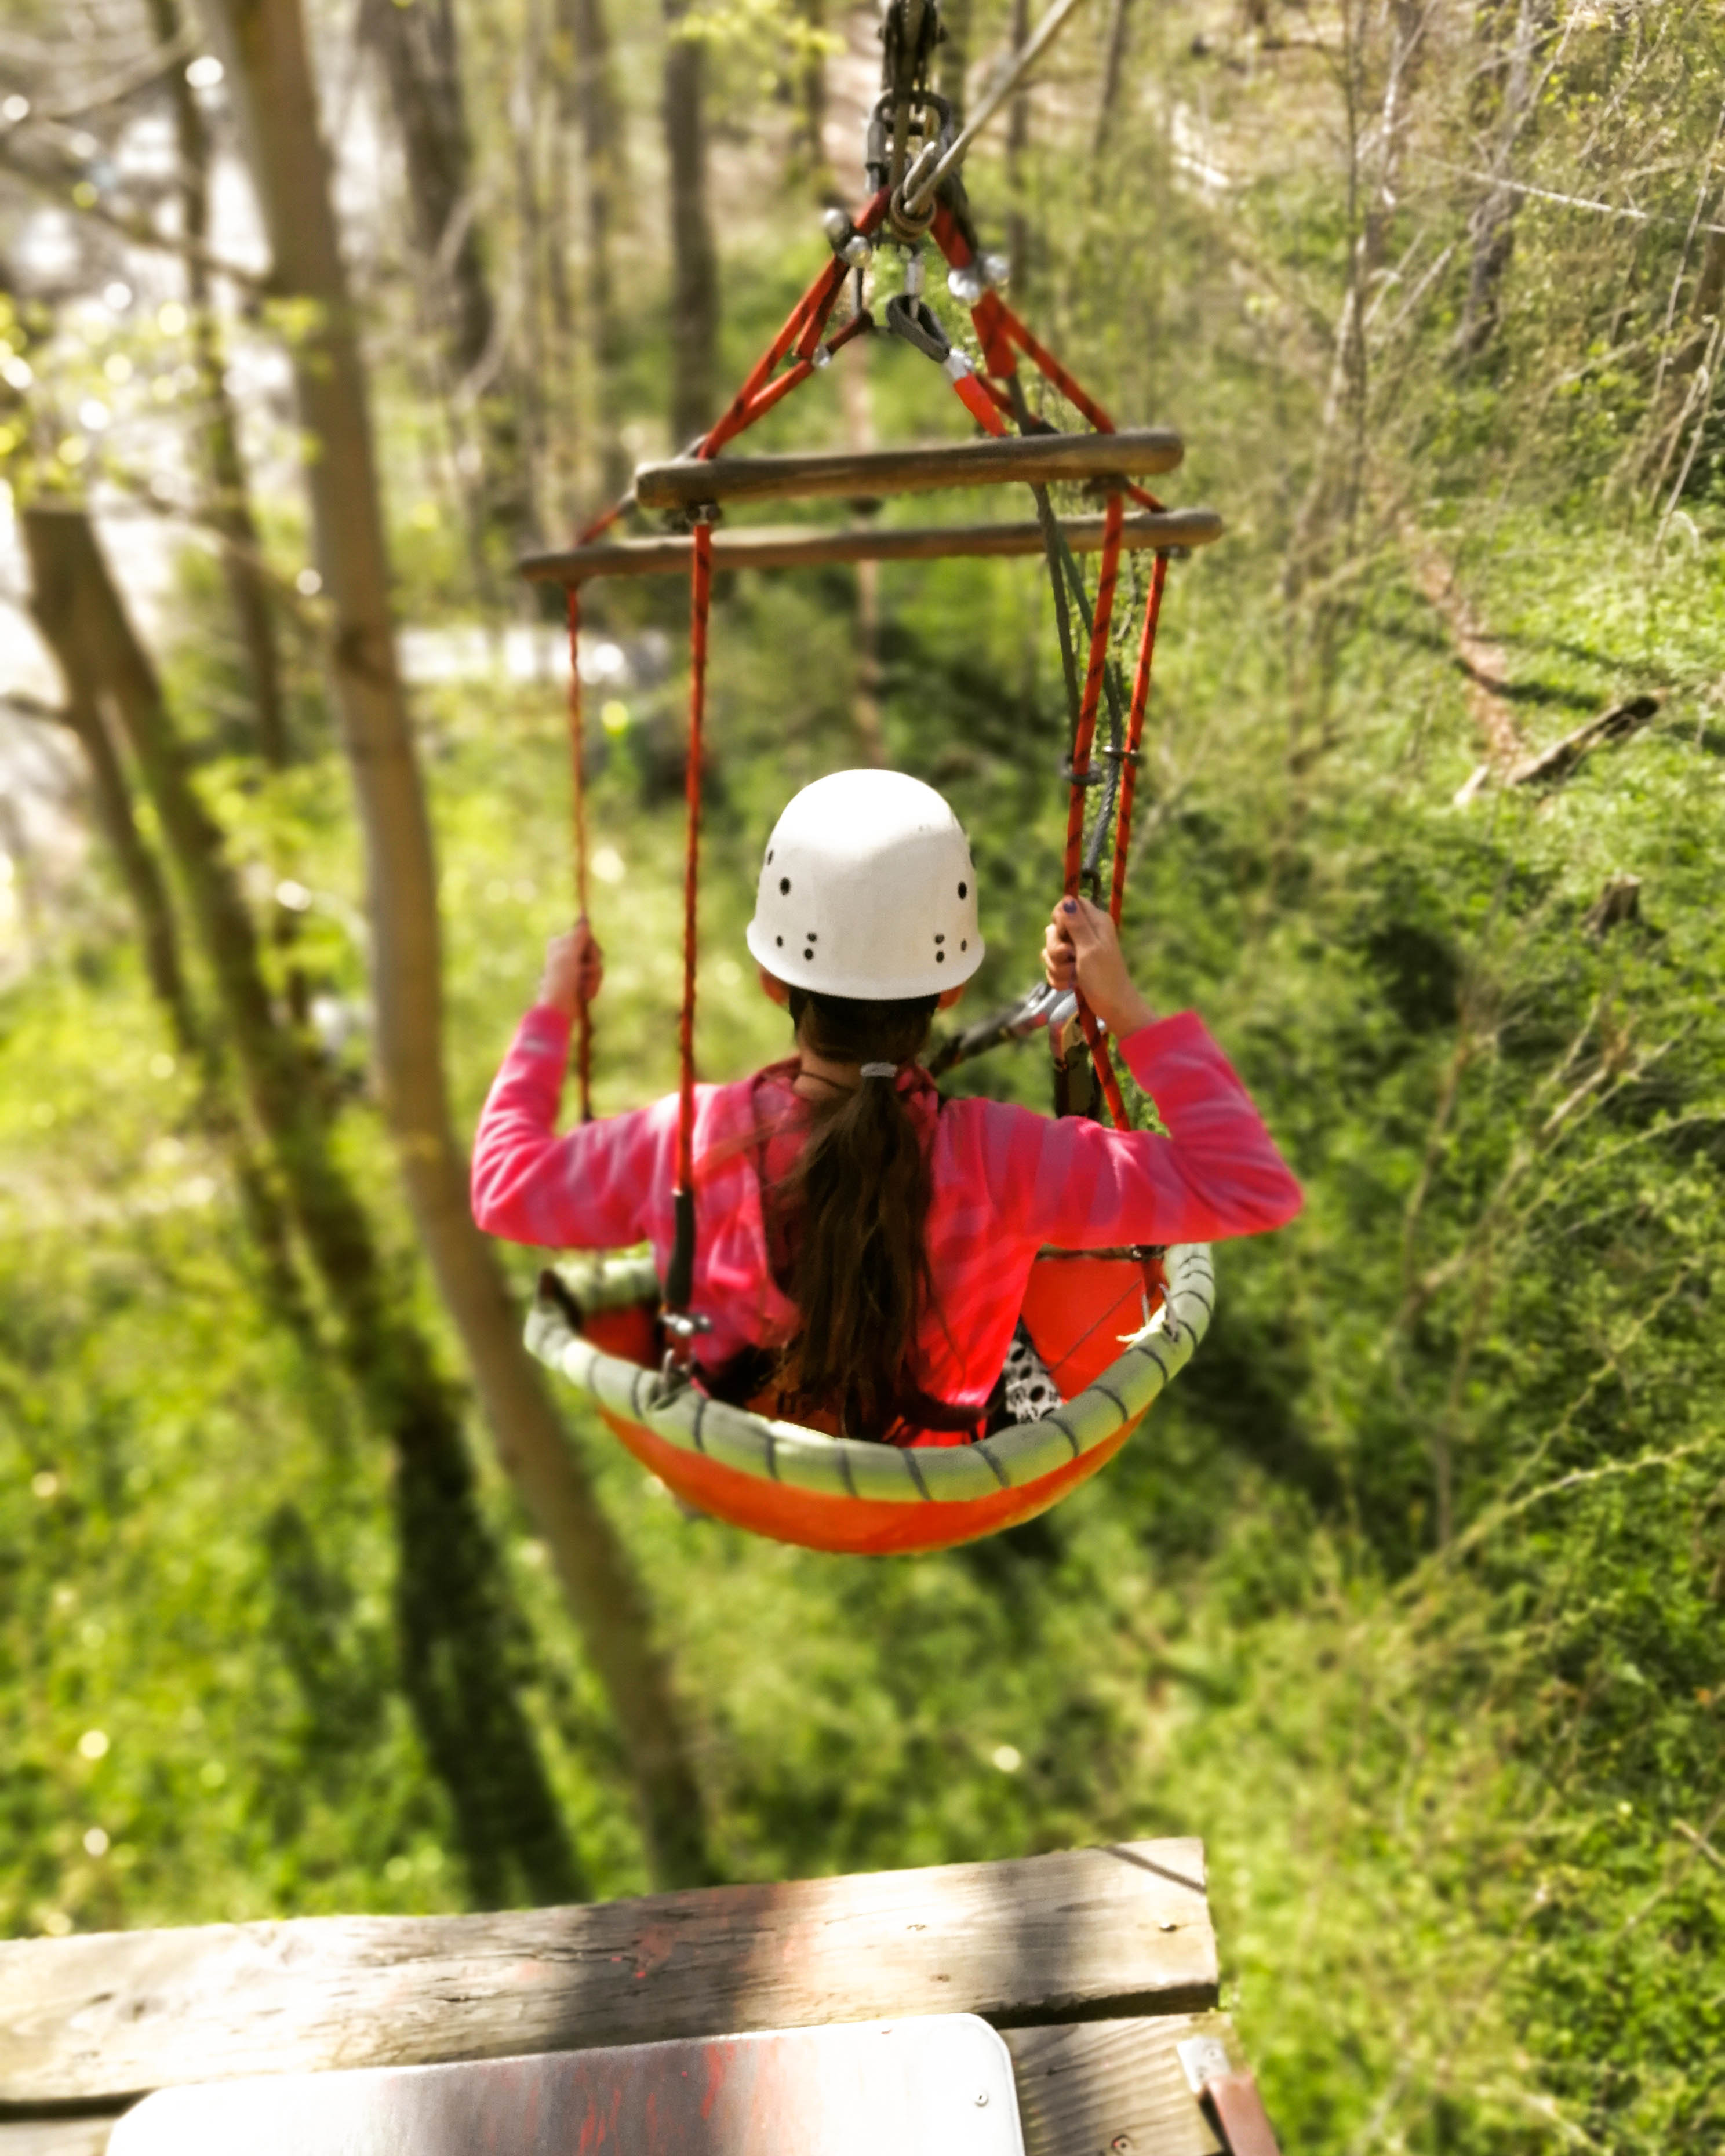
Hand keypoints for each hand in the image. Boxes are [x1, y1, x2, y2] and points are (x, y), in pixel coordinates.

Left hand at [539, 920, 603, 1016]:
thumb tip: (584, 919)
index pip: (586, 937)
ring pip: (597, 968)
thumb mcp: (569, 953)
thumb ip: (579, 935)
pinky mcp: (580, 984)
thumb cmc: (560, 979)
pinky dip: (592, 987)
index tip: (587, 953)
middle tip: (583, 972)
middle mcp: (567, 955)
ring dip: (593, 979)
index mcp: (560, 944)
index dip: (590, 947)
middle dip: (593, 964)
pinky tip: (583, 994)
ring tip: (582, 987)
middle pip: (594, 952)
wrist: (558, 1007)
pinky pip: (596, 981)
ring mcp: (574, 971)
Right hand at [1042, 894, 1153, 1037]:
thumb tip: (1067, 898)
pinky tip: (1070, 986)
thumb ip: (1077, 924)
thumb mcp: (1090, 948)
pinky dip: (1059, 978)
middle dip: (1055, 947)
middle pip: (1055, 928)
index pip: (1069, 904)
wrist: (1113, 1007)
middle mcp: (1086, 933)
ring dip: (1057, 966)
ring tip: (1073, 977)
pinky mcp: (1072, 968)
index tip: (1065, 933)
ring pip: (1051, 950)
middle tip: (1069, 958)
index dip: (1061, 917)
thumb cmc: (1104, 977)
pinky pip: (1054, 967)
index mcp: (1095, 922)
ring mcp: (1078, 951)